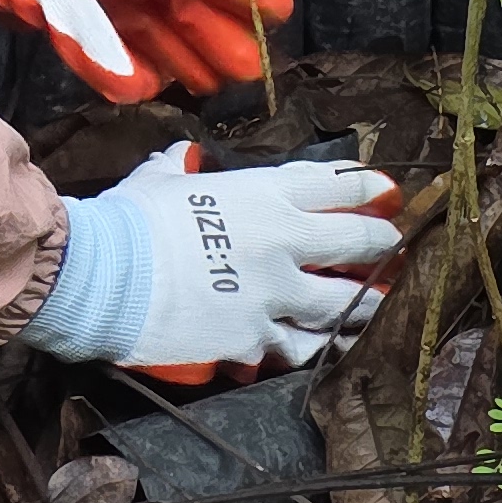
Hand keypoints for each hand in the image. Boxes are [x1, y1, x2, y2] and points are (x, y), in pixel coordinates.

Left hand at [0, 0, 293, 99]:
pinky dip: (127, 60)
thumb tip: (136, 88)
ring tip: (210, 86)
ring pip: (145, 20)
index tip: (282, 12)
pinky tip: (139, 86)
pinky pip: (105, 36)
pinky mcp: (47, 3)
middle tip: (250, 73)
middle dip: (217, 31)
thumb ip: (88, 35)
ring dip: (178, 49)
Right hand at [20, 145, 402, 369]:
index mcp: (263, 196)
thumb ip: (179, 167)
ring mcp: (274, 296)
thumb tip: (182, 155)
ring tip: (377, 305)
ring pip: (338, 303)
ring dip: (363, 303)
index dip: (364, 186)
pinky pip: (298, 346)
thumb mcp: (159, 180)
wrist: (108, 279)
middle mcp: (282, 243)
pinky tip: (329, 347)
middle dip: (380, 242)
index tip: (385, 190)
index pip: (331, 185)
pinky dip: (316, 345)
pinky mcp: (255, 339)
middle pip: (353, 242)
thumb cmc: (131, 219)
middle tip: (393, 244)